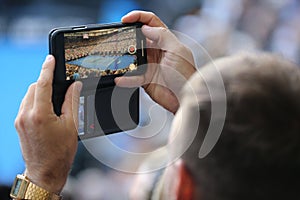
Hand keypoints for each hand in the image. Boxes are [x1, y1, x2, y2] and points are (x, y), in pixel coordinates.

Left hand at [14, 55, 81, 193]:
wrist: (46, 171)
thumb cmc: (60, 152)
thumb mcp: (71, 125)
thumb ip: (72, 102)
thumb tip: (75, 86)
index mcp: (40, 114)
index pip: (42, 84)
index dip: (47, 69)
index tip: (51, 58)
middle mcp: (26, 115)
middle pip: (34, 87)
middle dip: (45, 82)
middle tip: (60, 86)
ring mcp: (20, 120)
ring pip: (28, 95)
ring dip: (40, 92)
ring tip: (54, 101)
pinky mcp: (18, 124)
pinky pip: (25, 105)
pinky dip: (35, 101)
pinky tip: (46, 109)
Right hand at [115, 11, 195, 113]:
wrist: (185, 99)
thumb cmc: (187, 76)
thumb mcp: (177, 51)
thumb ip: (163, 36)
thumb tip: (146, 27)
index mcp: (166, 41)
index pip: (151, 23)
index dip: (138, 17)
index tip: (126, 19)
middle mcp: (157, 51)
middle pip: (138, 38)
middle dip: (128, 36)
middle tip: (119, 38)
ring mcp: (150, 65)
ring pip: (133, 57)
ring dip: (124, 58)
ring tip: (117, 58)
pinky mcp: (146, 79)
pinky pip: (132, 77)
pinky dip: (125, 79)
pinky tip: (120, 79)